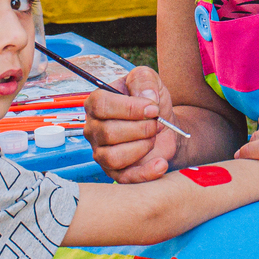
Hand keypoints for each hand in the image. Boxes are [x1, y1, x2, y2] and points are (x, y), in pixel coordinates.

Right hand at [83, 66, 178, 182]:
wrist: (165, 126)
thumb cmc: (151, 103)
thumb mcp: (150, 80)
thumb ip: (144, 79)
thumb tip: (146, 98)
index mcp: (96, 104)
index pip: (101, 105)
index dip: (129, 108)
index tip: (152, 108)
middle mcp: (94, 129)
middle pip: (108, 132)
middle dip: (141, 128)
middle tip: (156, 123)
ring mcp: (101, 152)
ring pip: (113, 157)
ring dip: (142, 147)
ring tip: (153, 138)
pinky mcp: (115, 172)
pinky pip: (124, 178)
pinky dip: (146, 172)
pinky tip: (161, 163)